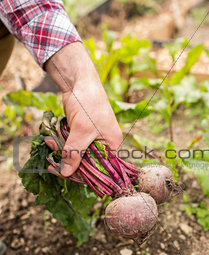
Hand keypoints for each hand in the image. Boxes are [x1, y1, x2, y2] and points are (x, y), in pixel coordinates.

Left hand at [45, 42, 121, 176]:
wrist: (78, 81)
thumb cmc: (88, 103)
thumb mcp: (81, 130)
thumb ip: (74, 152)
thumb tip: (66, 172)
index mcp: (112, 146)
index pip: (100, 169)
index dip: (83, 174)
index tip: (64, 173)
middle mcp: (104, 144)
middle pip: (86, 163)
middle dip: (68, 159)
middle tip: (53, 160)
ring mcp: (92, 138)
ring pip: (76, 154)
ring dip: (61, 151)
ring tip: (51, 143)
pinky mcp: (81, 133)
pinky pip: (70, 144)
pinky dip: (60, 143)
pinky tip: (52, 138)